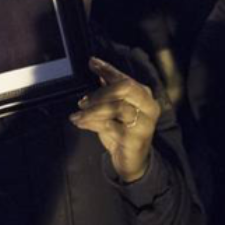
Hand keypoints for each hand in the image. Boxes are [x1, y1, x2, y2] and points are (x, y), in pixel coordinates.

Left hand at [69, 57, 160, 182]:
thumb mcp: (114, 108)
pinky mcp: (136, 139)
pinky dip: (93, 124)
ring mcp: (144, 123)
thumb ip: (108, 88)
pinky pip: (111, 127)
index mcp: (144, 95)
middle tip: (82, 101)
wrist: (132, 161)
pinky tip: (80, 124)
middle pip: (125, 88)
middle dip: (100, 92)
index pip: (125, 77)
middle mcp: (148, 106)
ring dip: (92, 111)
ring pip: (117, 108)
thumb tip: (96, 65)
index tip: (92, 62)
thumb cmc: (122, 131)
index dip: (108, 69)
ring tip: (76, 116)